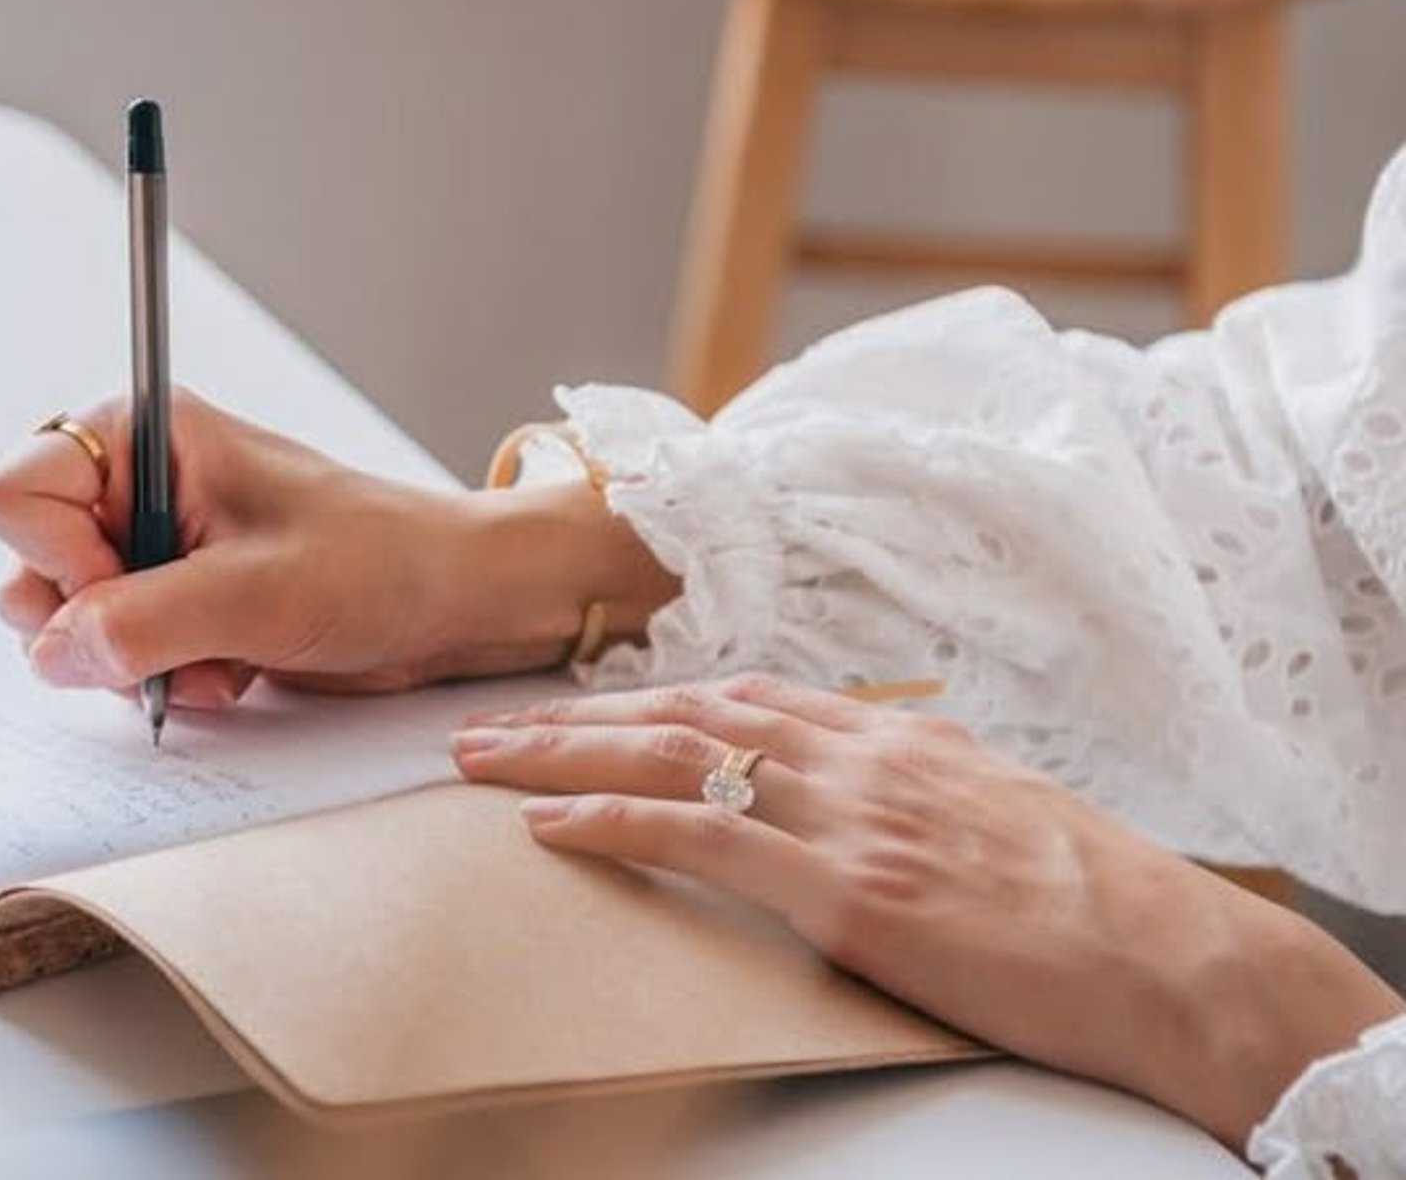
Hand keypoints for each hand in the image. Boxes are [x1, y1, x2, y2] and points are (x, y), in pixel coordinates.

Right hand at [0, 390, 677, 707]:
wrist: (451, 602)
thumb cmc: (379, 561)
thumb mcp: (260, 593)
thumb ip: (143, 621)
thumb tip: (53, 650)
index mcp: (143, 435)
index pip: (10, 495)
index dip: (55, 560)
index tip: (129, 591)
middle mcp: (133, 483)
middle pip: (24, 566)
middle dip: (93, 625)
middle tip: (178, 635)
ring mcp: (148, 544)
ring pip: (63, 624)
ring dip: (133, 663)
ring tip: (218, 655)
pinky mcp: (170, 599)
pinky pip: (113, 656)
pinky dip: (162, 679)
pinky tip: (229, 670)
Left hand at [452, 675, 1403, 1150]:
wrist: (1171, 954)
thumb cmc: (1091, 894)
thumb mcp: (988, 808)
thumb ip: (904, 787)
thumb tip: (850, 790)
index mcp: (890, 735)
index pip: (737, 698)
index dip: (643, 701)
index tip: (577, 708)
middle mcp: (857, 755)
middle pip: (682, 714)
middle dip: (573, 716)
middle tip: (482, 725)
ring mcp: (849, 815)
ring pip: (673, 758)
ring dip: (564, 754)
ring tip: (481, 761)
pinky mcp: (849, 889)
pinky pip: (704, 839)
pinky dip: (616, 824)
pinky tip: (553, 824)